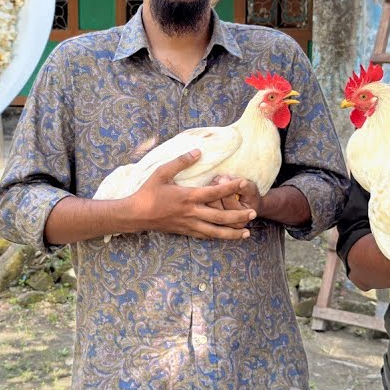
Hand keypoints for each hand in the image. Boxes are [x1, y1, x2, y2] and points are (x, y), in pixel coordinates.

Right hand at [128, 150, 255, 239]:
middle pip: (221, 216)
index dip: (231, 187)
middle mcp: (192, 212)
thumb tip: (198, 152)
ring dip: (232, 232)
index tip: (243, 182)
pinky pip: (205, 236)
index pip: (215, 192)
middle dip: (239, 215)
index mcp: (188, 196)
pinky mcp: (185, 231)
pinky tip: (226, 237)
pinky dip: (218, 237)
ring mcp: (189, 224)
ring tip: (246, 233)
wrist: (136, 215)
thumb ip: (181, 162)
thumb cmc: (148, 192)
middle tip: (254, 213)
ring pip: (215, 231)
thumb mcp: (161, 172)